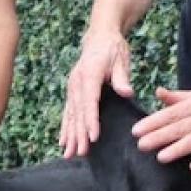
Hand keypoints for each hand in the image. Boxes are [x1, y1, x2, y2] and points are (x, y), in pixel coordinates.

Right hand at [59, 30, 134, 157]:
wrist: (100, 37)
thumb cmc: (113, 48)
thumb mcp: (121, 59)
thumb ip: (122, 77)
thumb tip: (127, 92)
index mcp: (89, 74)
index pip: (90, 101)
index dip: (91, 120)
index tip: (93, 136)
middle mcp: (76, 83)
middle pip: (78, 112)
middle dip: (78, 133)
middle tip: (81, 152)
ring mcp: (72, 88)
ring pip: (70, 115)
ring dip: (70, 135)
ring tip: (69, 154)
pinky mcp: (73, 92)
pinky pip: (68, 112)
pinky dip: (65, 128)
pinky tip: (63, 142)